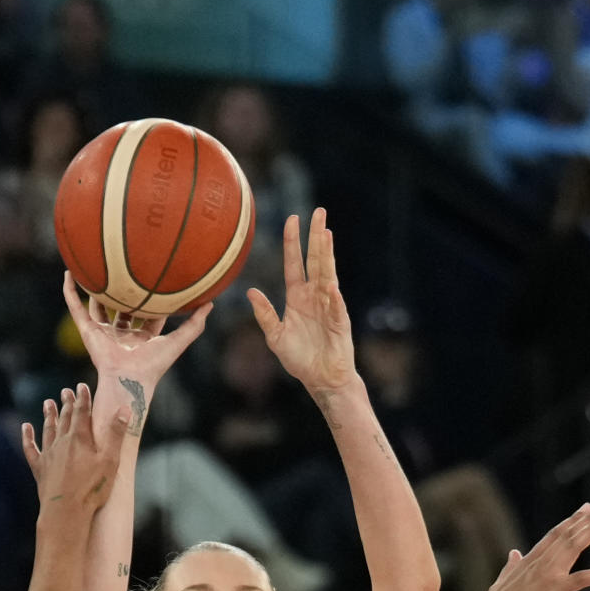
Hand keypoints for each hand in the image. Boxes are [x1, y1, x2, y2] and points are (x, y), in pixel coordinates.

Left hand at [21, 383, 129, 513]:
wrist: (65, 511)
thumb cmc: (91, 488)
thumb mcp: (110, 461)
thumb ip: (117, 434)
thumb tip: (125, 409)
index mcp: (80, 439)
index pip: (82, 412)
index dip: (83, 398)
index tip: (81, 386)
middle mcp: (62, 442)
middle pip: (65, 418)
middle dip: (67, 403)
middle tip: (66, 391)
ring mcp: (49, 455)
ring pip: (48, 429)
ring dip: (49, 415)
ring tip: (48, 403)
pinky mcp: (40, 469)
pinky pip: (31, 448)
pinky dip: (28, 437)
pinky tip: (26, 428)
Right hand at [63, 272, 210, 397]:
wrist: (129, 378)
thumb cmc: (154, 364)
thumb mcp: (178, 341)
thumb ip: (195, 325)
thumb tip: (211, 303)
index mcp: (141, 337)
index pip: (147, 314)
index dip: (151, 299)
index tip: (153, 279)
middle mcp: (121, 334)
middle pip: (121, 308)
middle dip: (123, 292)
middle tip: (125, 269)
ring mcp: (103, 332)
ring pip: (97, 306)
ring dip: (93, 289)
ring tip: (90, 267)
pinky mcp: (88, 331)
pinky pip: (76, 307)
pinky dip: (70, 292)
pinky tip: (68, 274)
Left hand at [248, 209, 358, 396]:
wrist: (321, 379)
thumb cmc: (299, 358)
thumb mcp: (275, 336)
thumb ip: (264, 314)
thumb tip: (250, 291)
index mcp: (297, 297)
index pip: (294, 263)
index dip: (293, 242)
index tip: (292, 218)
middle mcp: (314, 296)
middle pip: (315, 260)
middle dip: (316, 236)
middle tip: (318, 211)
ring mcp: (329, 305)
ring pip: (327, 274)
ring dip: (327, 254)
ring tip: (326, 232)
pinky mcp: (339, 321)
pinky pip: (335, 306)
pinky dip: (332, 296)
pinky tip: (330, 284)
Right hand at [478, 500, 589, 590]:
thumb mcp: (503, 580)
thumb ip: (512, 565)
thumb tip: (514, 553)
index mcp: (530, 560)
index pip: (555, 534)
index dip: (572, 520)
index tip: (586, 507)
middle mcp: (541, 562)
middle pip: (568, 534)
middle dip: (587, 518)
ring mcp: (548, 575)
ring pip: (574, 546)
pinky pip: (582, 579)